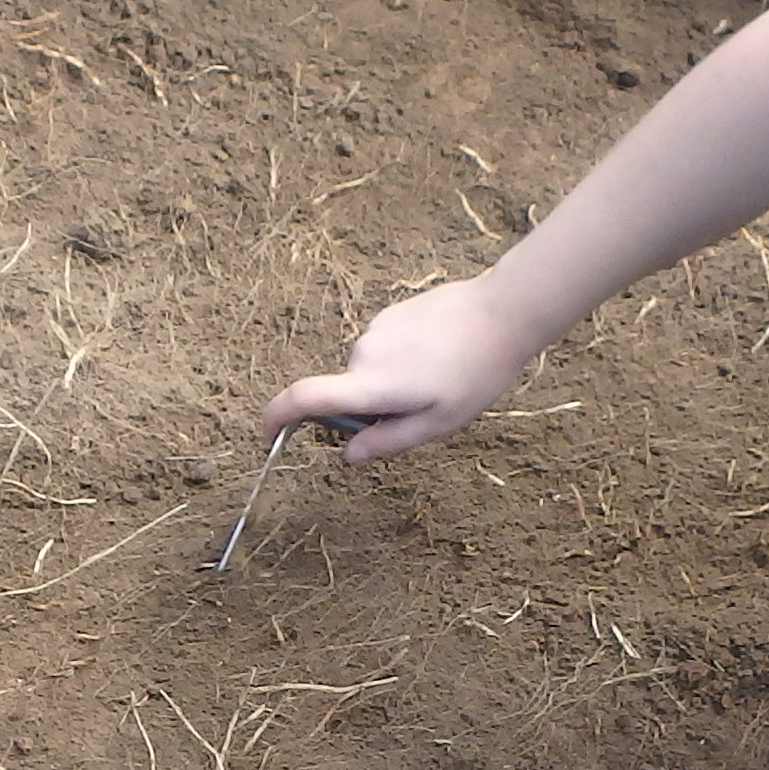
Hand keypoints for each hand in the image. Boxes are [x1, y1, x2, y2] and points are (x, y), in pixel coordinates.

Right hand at [262, 279, 542, 460]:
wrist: (500, 313)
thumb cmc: (474, 373)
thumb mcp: (437, 423)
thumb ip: (388, 441)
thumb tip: (349, 456)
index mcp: (372, 385)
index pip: (304, 398)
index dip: (276, 417)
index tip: (267, 434)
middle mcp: (363, 354)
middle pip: (346, 392)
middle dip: (369, 410)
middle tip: (420, 411)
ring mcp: (375, 330)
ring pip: (367, 372)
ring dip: (389, 385)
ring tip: (438, 379)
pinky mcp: (389, 314)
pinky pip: (382, 351)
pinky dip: (399, 362)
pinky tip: (438, 355)